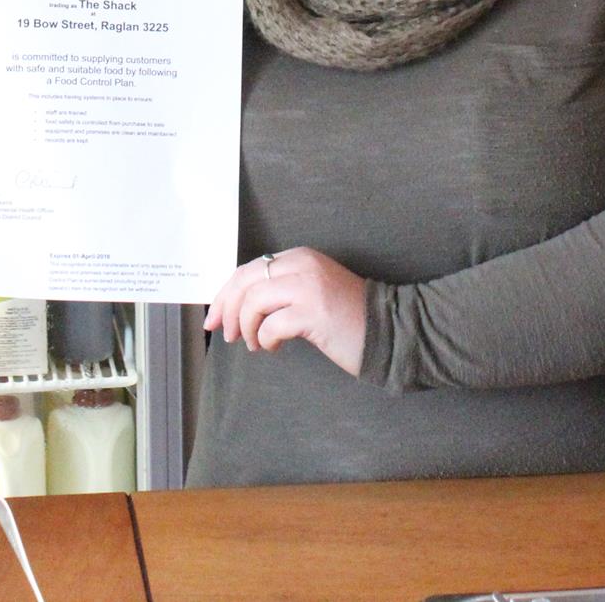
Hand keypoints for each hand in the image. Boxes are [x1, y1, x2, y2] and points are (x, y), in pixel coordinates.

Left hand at [203, 246, 369, 376]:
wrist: (390, 329)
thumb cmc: (347, 316)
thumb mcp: (311, 290)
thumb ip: (280, 290)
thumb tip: (236, 308)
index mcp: (298, 257)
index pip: (247, 270)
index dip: (225, 295)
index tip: (214, 318)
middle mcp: (301, 265)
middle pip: (244, 282)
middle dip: (226, 310)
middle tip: (225, 334)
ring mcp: (308, 286)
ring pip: (253, 302)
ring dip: (246, 328)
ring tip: (255, 344)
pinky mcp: (314, 312)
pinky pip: (270, 326)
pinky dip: (264, 340)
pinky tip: (274, 348)